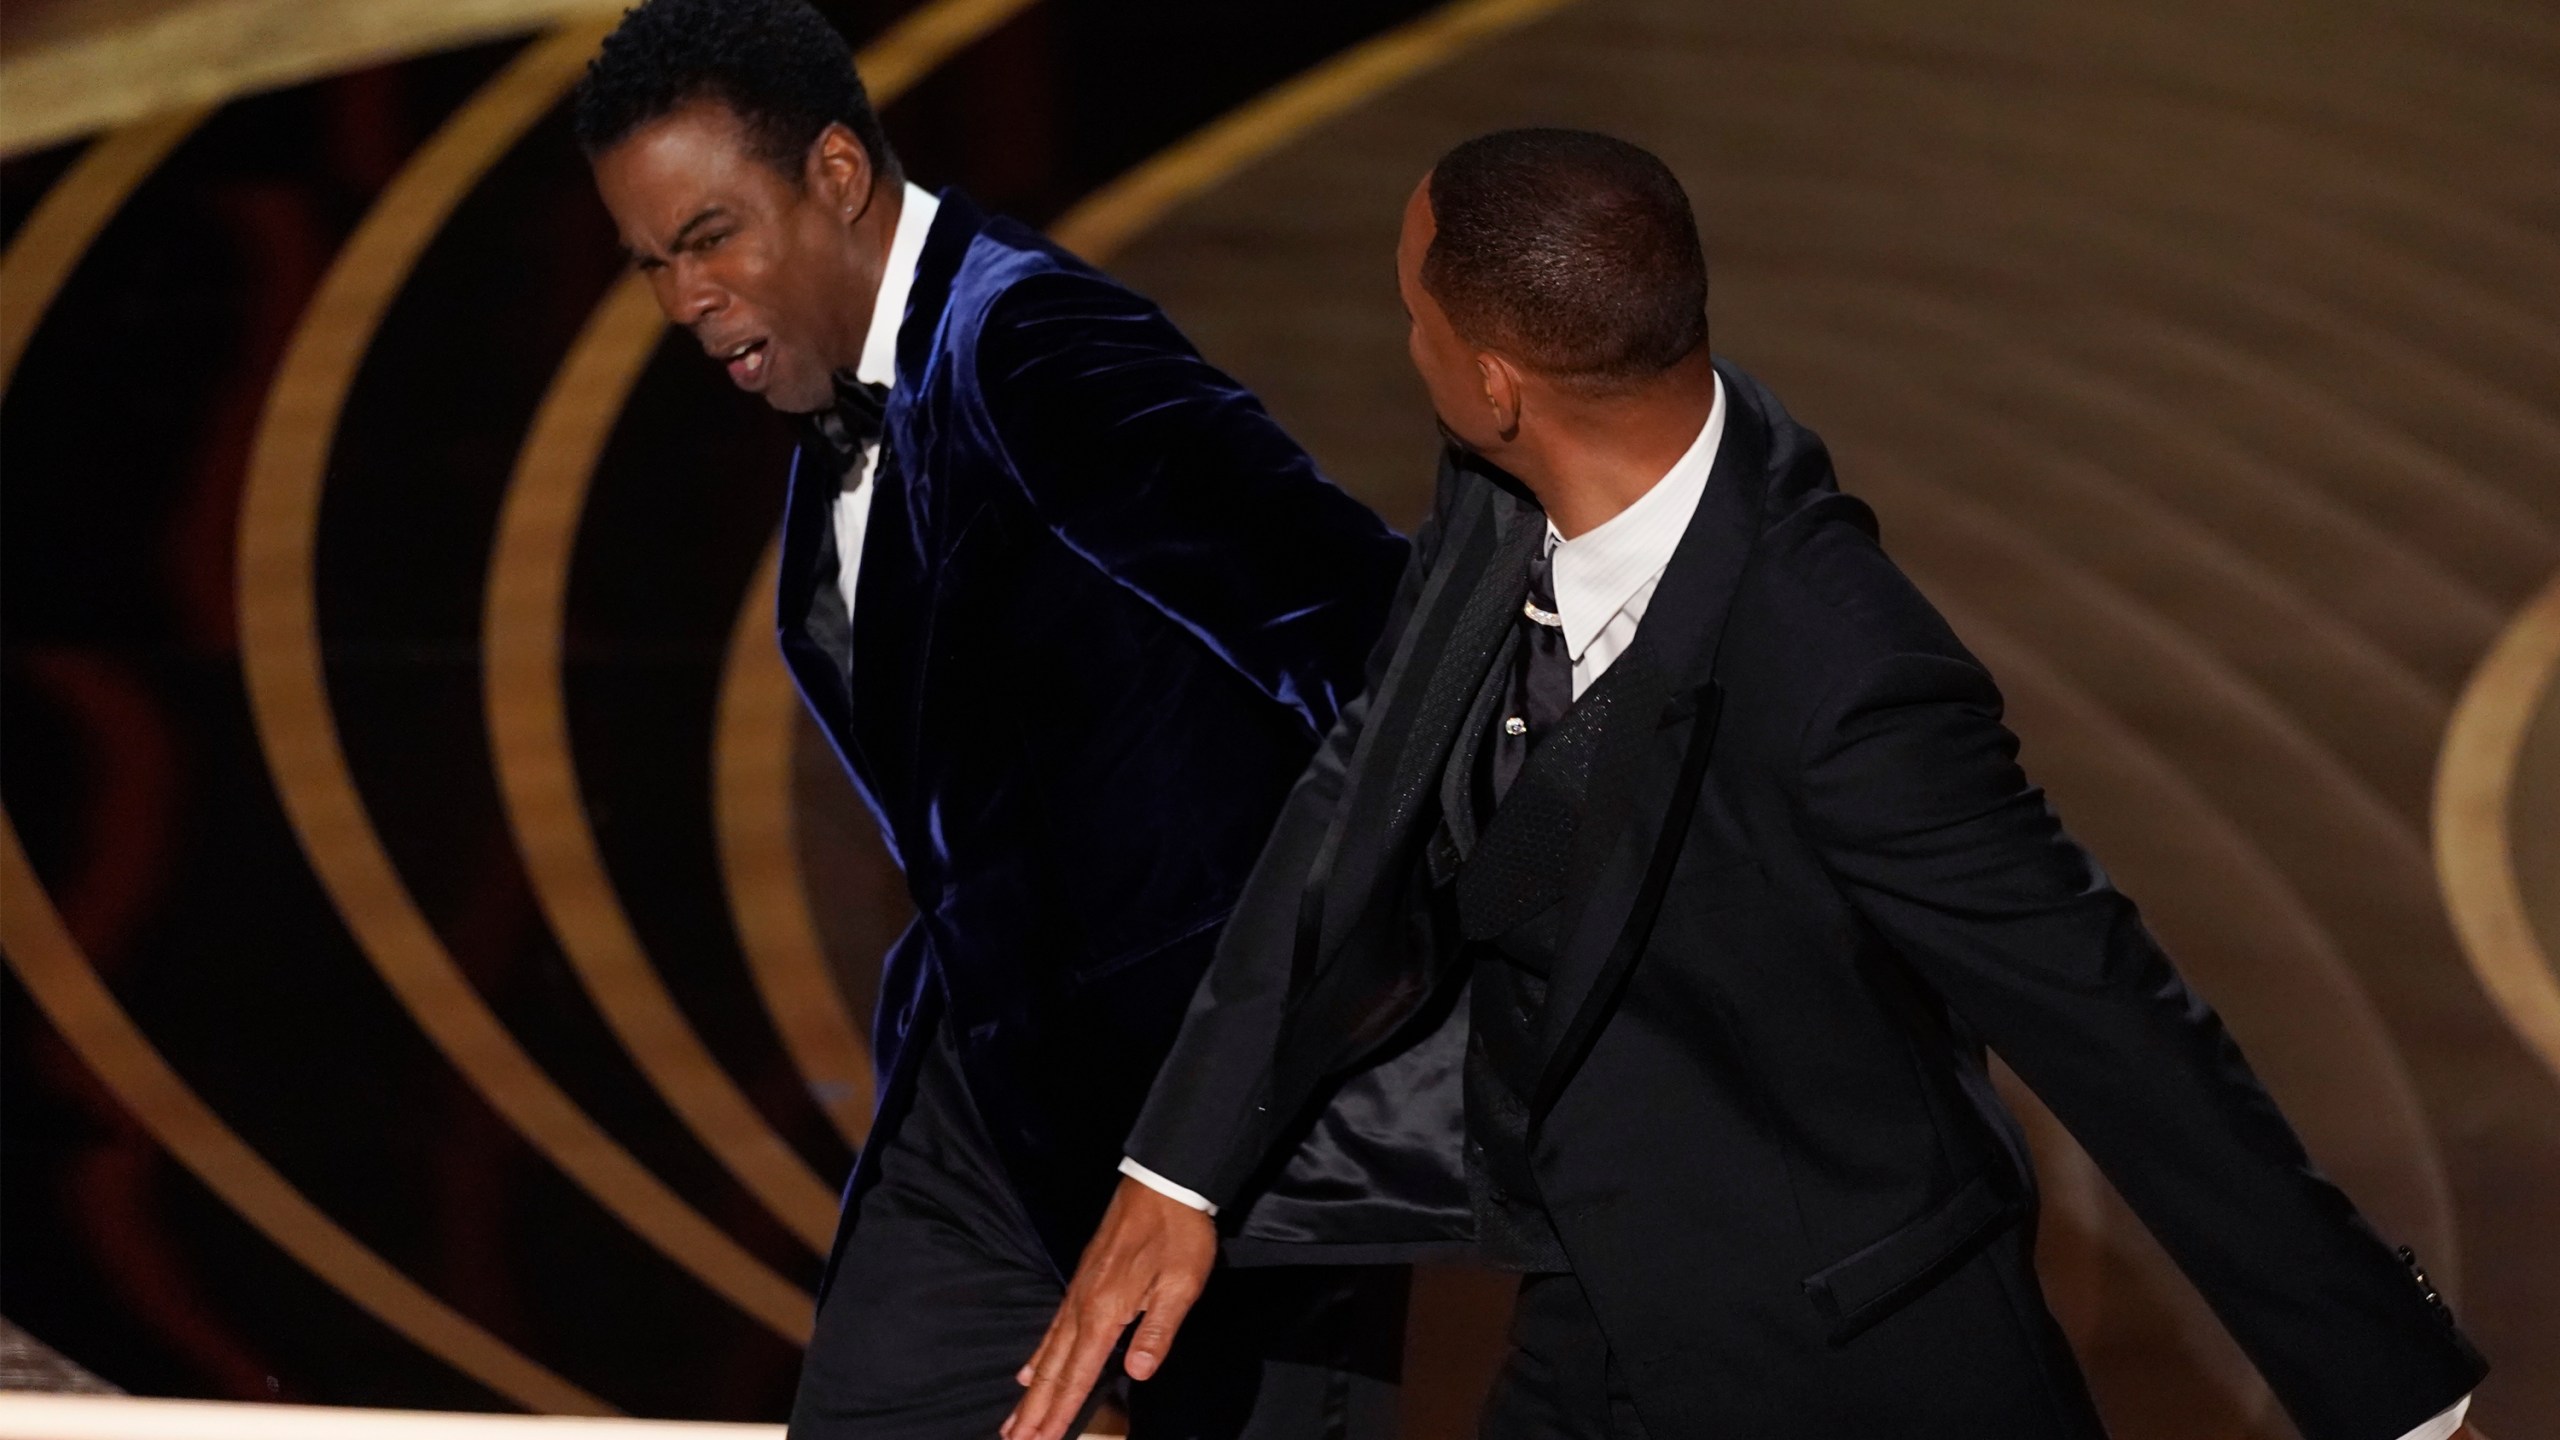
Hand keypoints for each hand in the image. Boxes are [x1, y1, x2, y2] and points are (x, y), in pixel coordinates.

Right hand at [1004, 1175, 1217, 1439]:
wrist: (1161, 1183)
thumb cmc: (1177, 1234)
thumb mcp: (1181, 1284)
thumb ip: (1157, 1331)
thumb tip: (1138, 1373)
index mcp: (1105, 1312)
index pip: (1079, 1376)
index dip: (1060, 1413)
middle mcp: (1083, 1306)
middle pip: (1054, 1370)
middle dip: (1034, 1410)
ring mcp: (1078, 1292)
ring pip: (1048, 1353)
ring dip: (1031, 1391)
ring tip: (1014, 1421)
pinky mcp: (1082, 1281)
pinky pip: (1052, 1329)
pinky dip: (1038, 1356)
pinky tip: (1030, 1371)